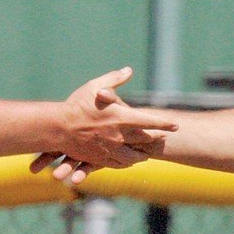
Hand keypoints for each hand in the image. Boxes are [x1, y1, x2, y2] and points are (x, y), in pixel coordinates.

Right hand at [28, 67, 176, 183]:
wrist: (57, 128)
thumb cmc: (76, 105)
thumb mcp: (95, 86)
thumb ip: (114, 79)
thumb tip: (128, 70)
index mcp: (121, 118)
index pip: (149, 121)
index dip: (164, 124)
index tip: (175, 126)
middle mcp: (119, 136)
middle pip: (144, 141)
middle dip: (155, 140)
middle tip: (162, 138)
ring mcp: (109, 150)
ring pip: (133, 158)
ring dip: (141, 156)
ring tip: (145, 155)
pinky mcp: (99, 159)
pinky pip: (117, 164)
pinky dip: (125, 163)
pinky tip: (127, 161)